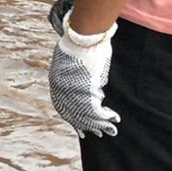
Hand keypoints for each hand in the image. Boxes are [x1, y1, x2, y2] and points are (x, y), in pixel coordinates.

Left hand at [48, 0, 120, 137]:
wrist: (82, 36)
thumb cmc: (80, 44)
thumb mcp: (71, 62)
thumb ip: (74, 76)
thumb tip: (88, 86)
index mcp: (56, 81)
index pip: (63, 106)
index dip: (73, 119)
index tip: (80, 128)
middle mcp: (62, 90)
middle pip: (75, 114)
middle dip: (87, 126)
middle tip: (98, 134)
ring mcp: (74, 91)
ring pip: (87, 115)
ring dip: (100, 125)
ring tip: (110, 130)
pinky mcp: (87, 91)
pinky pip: (97, 111)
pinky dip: (107, 117)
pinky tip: (115, 118)